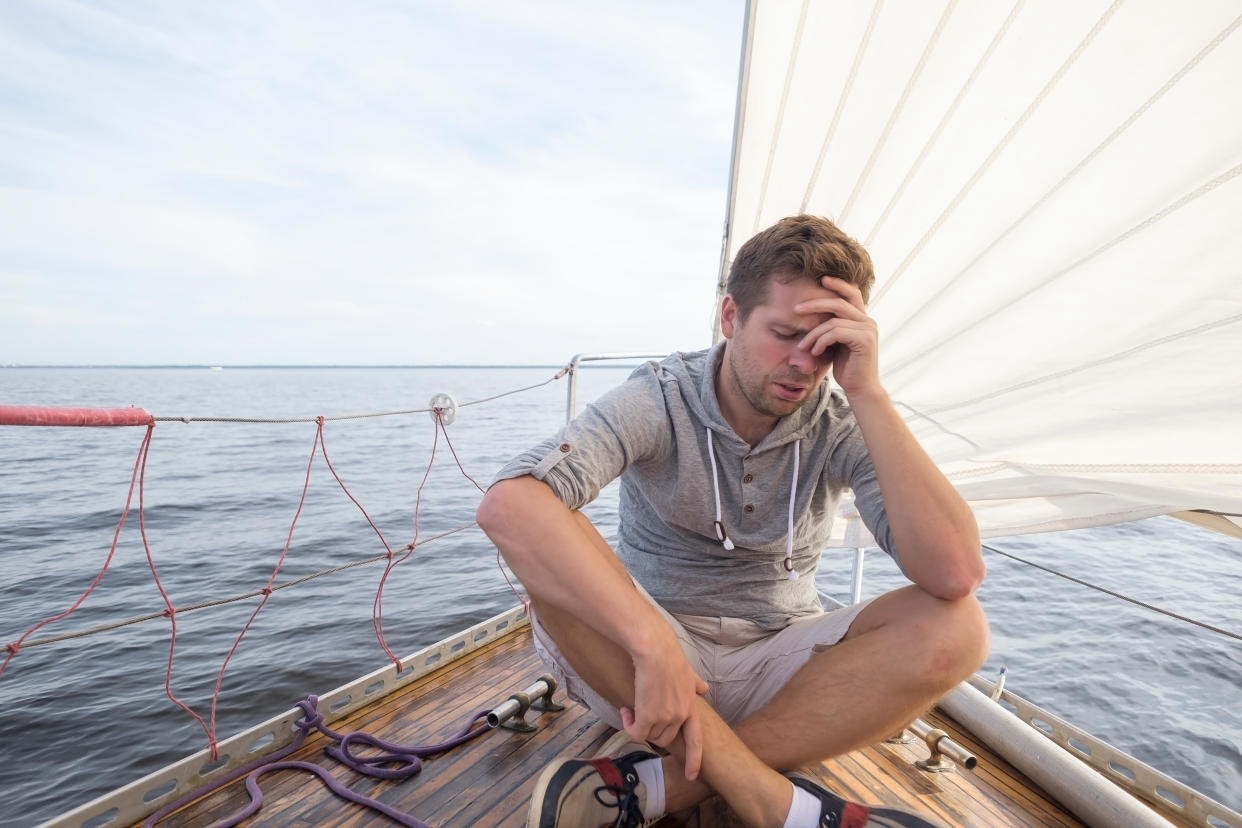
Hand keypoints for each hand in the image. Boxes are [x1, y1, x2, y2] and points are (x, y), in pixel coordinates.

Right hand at [621, 632, 708, 779]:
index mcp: (692, 707)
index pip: (696, 740)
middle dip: (652, 730)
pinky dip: (628, 724)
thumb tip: (704, 688)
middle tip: (641, 714)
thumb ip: (695, 683)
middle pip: (665, 739)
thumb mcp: (688, 671)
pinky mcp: (648, 716)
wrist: (655, 651)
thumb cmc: (669, 656)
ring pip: (649, 735)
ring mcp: (666, 717)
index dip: (694, 760)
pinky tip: (625, 709)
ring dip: (638, 725)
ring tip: (632, 707)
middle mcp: (681, 715)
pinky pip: (635, 732)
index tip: (692, 776)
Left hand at [794, 276, 880, 397]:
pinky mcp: (865, 340)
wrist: (860, 389)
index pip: (852, 293)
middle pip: (839, 302)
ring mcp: (868, 330)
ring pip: (834, 321)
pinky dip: (821, 341)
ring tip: (803, 346)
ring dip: (813, 333)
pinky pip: (836, 332)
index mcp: (862, 319)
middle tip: (796, 309)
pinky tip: (815, 352)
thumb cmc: (846, 368)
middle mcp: (868, 321)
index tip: (821, 279)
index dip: (838, 284)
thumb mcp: (835, 344)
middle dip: (815, 304)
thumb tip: (810, 315)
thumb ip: (830, 328)